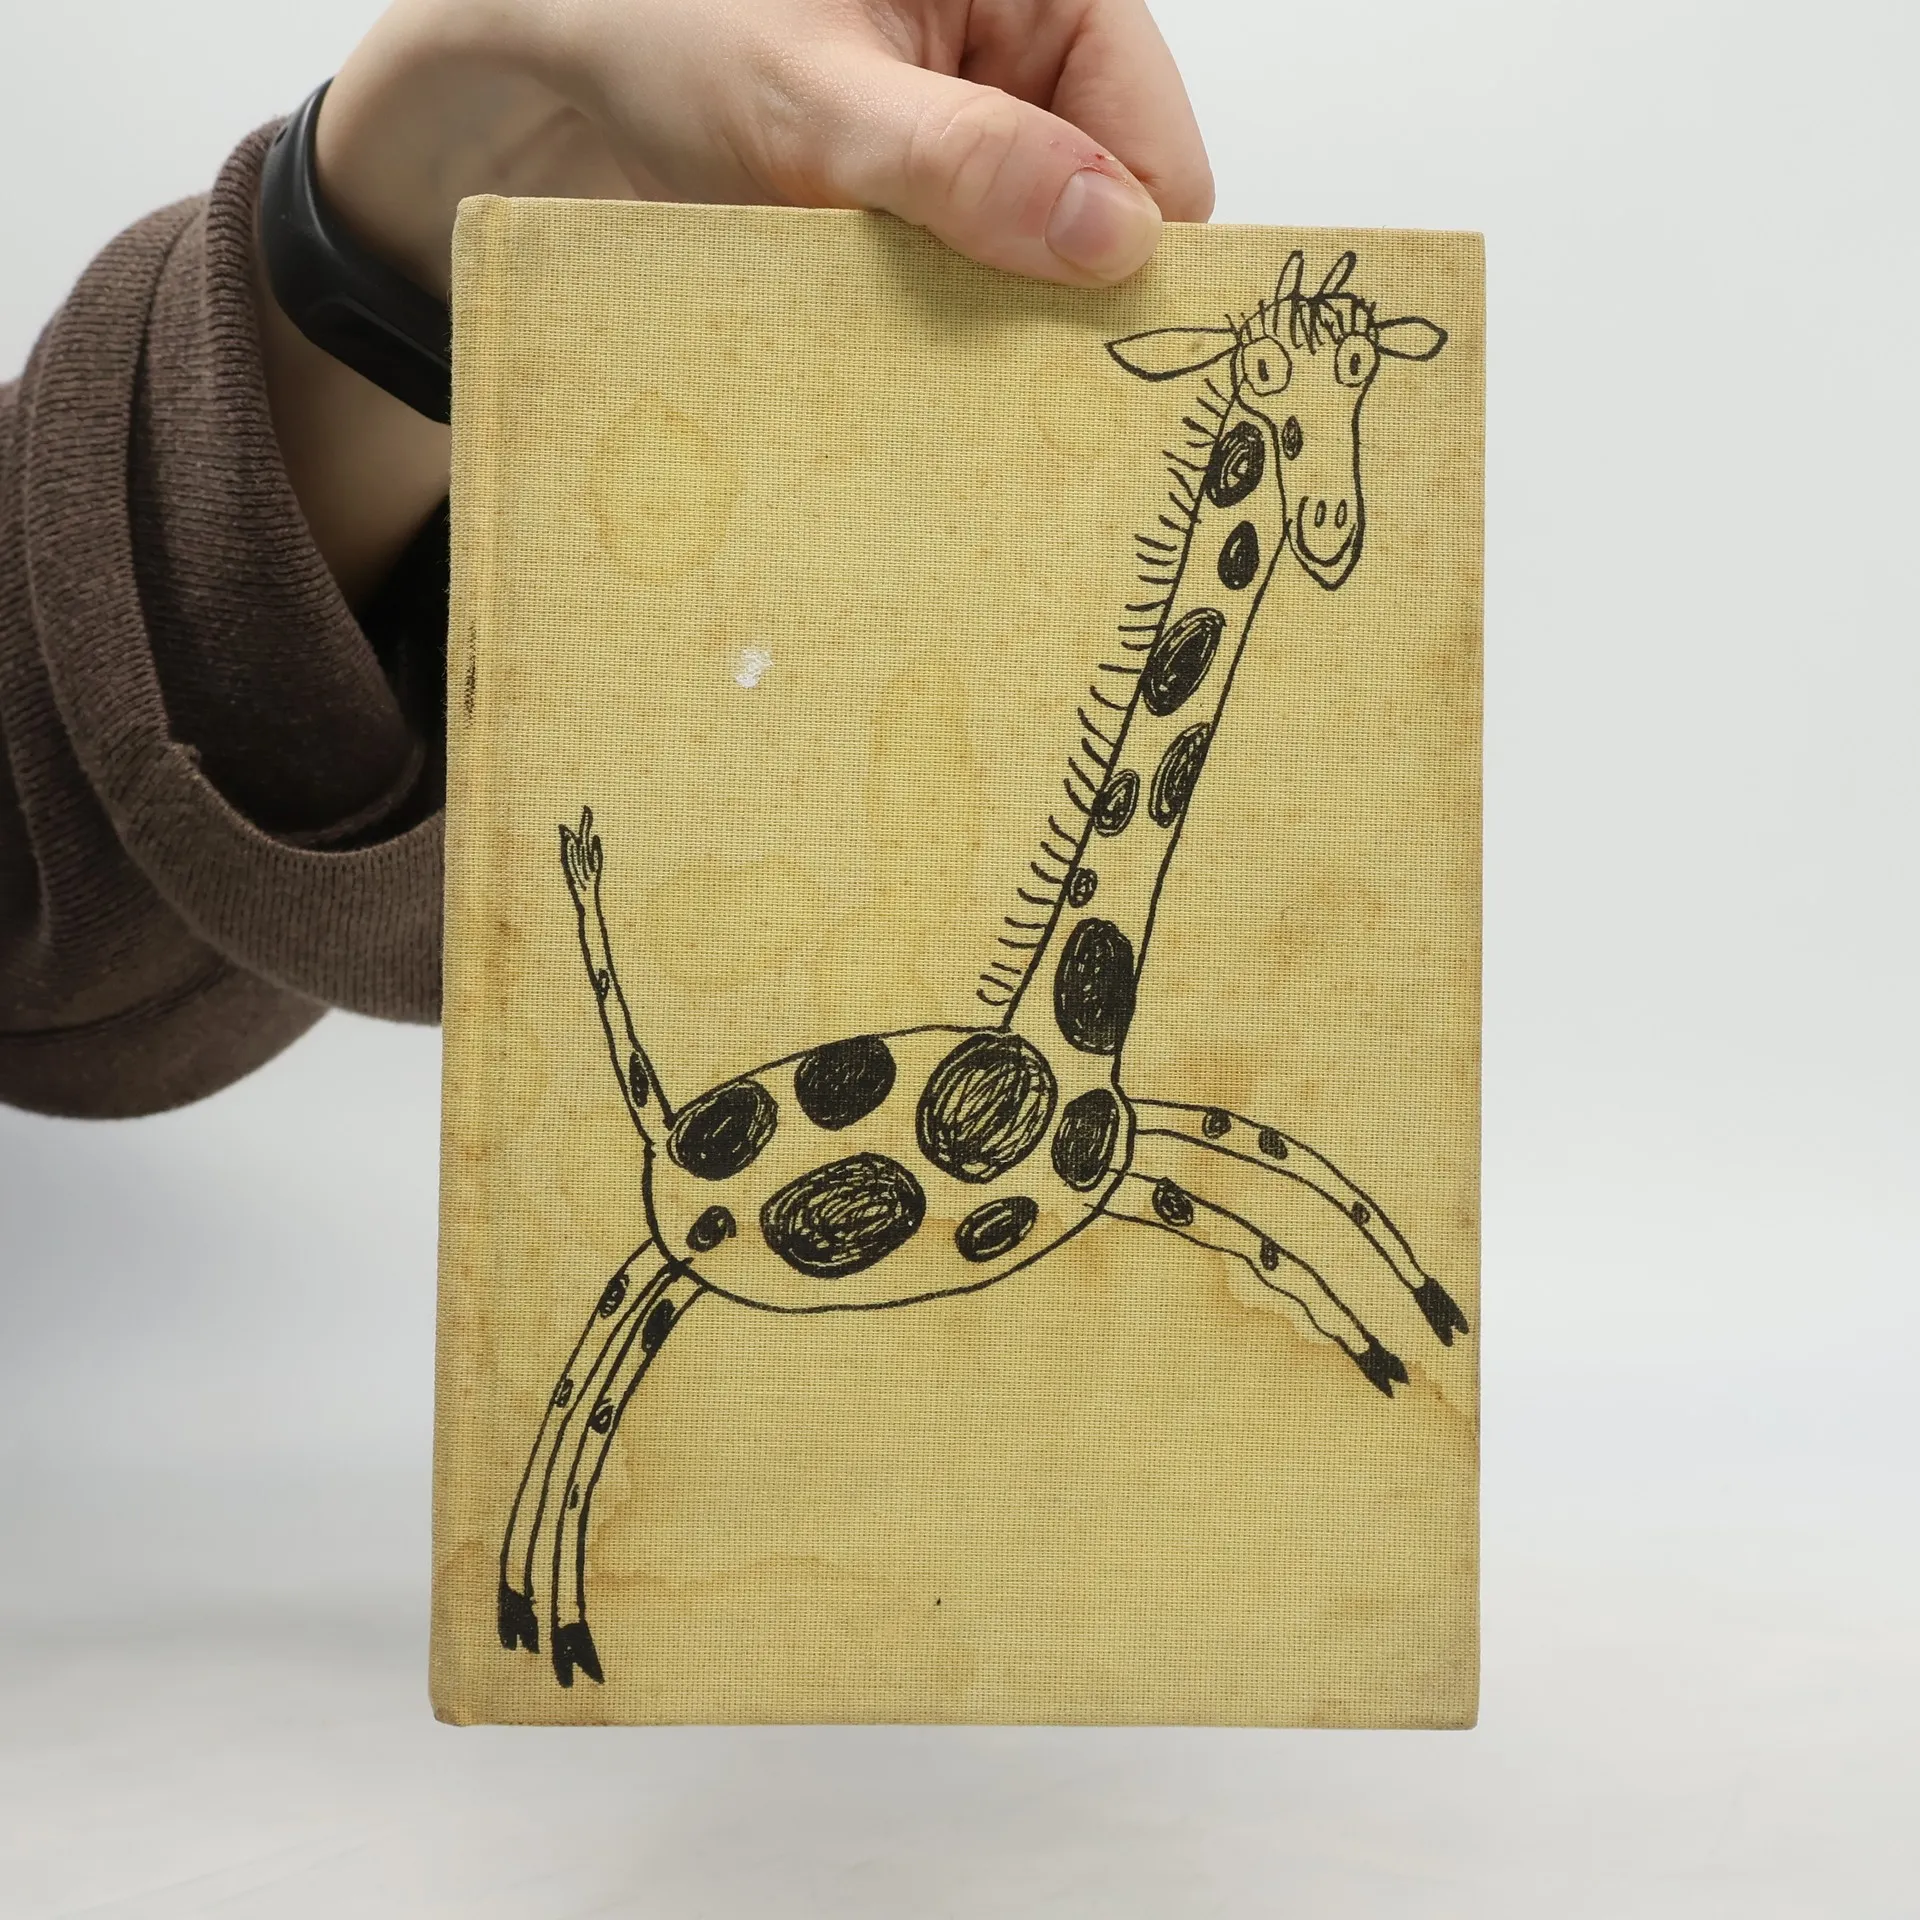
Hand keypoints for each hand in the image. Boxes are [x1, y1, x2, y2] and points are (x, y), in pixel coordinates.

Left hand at [319, 0, 1211, 293]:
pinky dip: (942, 330)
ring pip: (1039, 264)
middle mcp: (1022, 60)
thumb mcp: (812, 95)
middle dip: (1059, 301)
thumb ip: (960, 163)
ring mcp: (974, 137)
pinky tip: (900, 359)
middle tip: (1003, 390)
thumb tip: (1114, 235)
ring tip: (932, 372)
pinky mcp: (922, 200)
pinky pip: (971, 283)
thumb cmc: (660, 23)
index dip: (1129, 259)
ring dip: (994, 326)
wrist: (549, 59)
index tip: (1086, 361)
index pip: (1157, 152)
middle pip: (1107, 217)